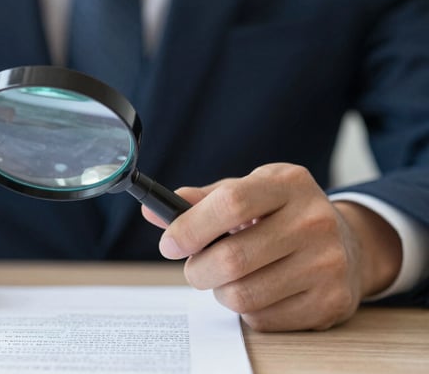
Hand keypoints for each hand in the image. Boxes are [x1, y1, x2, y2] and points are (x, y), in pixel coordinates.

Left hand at [142, 163, 401, 330]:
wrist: (348, 243)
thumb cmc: (281, 214)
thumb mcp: (248, 192)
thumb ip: (201, 201)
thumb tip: (153, 213)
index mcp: (288, 184)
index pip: (231, 203)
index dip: (190, 227)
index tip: (169, 244)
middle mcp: (314, 220)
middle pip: (232, 258)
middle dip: (198, 270)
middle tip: (195, 268)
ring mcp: (327, 263)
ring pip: (242, 294)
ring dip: (221, 292)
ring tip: (229, 278)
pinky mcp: (331, 301)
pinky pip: (262, 318)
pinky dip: (247, 310)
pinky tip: (259, 290)